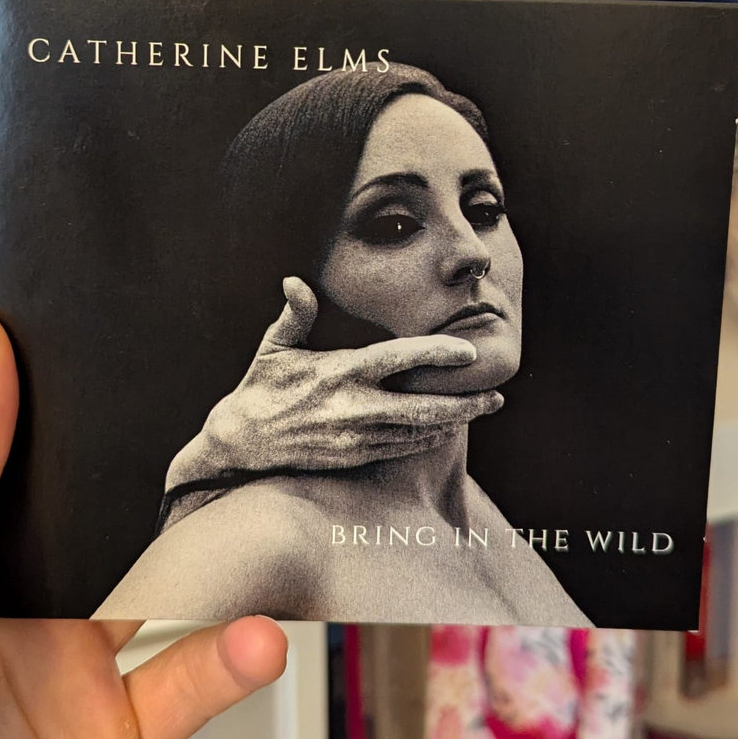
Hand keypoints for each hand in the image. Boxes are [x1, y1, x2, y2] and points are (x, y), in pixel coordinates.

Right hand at [167, 276, 503, 490]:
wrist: (242, 441)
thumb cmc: (261, 386)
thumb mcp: (274, 346)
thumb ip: (294, 314)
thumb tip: (294, 281)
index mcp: (340, 372)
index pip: (399, 359)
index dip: (437, 355)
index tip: (469, 351)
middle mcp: (353, 407)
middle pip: (423, 408)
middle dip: (464, 403)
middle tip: (495, 396)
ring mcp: (355, 437)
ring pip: (418, 432)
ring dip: (454, 421)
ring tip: (482, 409)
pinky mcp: (354, 457)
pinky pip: (402, 449)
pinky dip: (429, 439)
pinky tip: (448, 429)